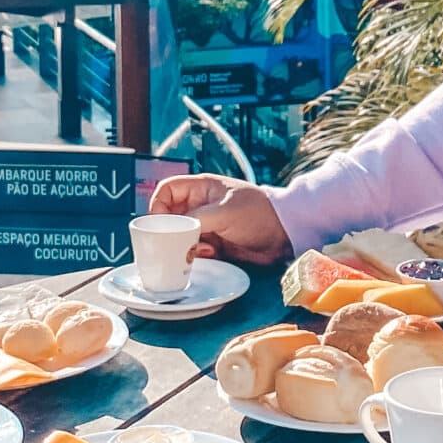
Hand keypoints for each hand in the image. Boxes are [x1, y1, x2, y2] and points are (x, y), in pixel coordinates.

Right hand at [147, 174, 290, 266]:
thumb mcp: (225, 211)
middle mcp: (200, 205)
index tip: (158, 223)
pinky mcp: (214, 243)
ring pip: (180, 235)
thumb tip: (173, 232)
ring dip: (183, 244)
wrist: (284, 234)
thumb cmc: (259, 212)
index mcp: (201, 188)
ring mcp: (207, 225)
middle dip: (169, 230)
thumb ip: (196, 219)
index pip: (167, 190)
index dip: (158, 205)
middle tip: (172, 243)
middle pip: (170, 216)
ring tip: (198, 249)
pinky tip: (210, 253)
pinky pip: (193, 249)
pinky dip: (196, 254)